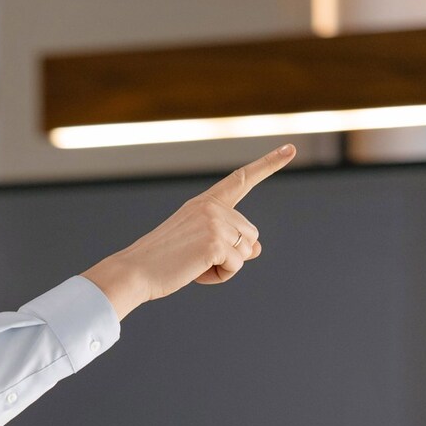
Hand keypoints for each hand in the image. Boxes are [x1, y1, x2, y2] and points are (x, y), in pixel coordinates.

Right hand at [82, 143, 295, 317]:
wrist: (134, 271)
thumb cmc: (161, 261)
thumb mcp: (198, 245)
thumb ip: (229, 241)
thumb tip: (257, 248)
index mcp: (205, 203)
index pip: (241, 179)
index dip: (268, 164)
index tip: (290, 149)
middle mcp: (212, 207)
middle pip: (251, 234)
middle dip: (232, 253)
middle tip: (196, 259)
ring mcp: (215, 222)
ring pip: (247, 251)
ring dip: (225, 267)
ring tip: (193, 265)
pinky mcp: (216, 242)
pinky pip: (236, 266)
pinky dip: (219, 276)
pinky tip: (196, 272)